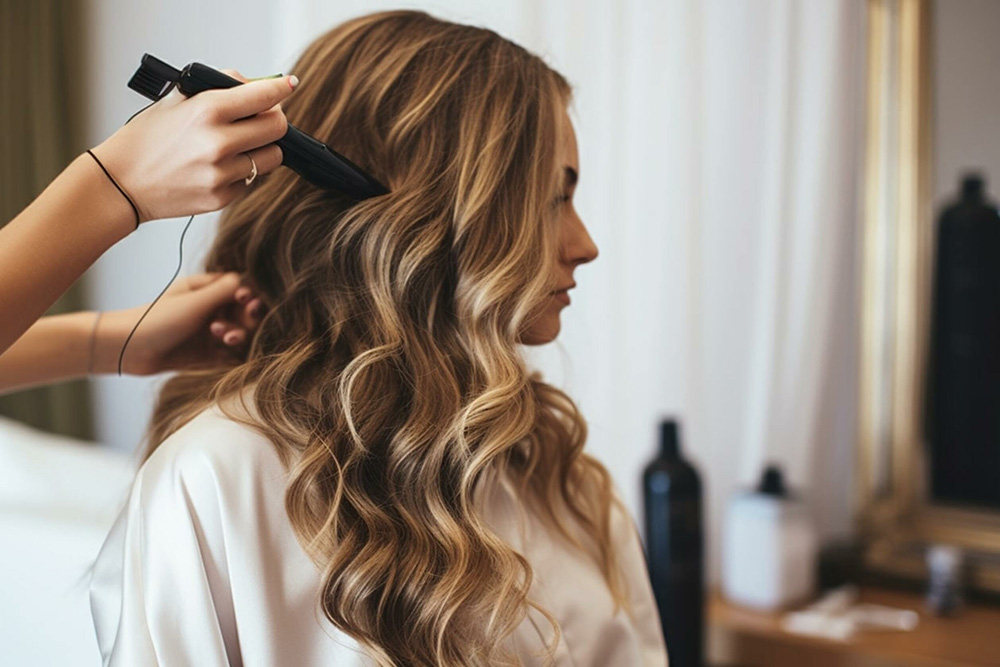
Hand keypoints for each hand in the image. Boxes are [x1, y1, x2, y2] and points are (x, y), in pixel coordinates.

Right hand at [89, 68, 296, 223]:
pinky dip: (243, 170)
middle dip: (273, 119)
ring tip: (240, 143)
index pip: (264, 96)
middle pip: (278, 128)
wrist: (122, 182)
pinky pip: (252, 179)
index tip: (289, 84)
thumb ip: (219, 86)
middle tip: (262, 117)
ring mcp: (222, 173)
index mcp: (206, 111)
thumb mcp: (176, 98)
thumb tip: (257, 83)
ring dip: (263, 147)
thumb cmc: (147, 138)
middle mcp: (218, 143)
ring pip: (272, 157)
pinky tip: (219, 165)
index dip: (281, 88)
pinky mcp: (222, 197)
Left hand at [95, 272, 266, 374]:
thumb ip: (223, 291)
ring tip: (224, 339)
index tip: (246, 301)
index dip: (248, 296)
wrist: (128, 350)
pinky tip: (225, 354)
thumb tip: (247, 281)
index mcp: (204, 290)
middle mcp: (209, 309)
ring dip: (237, 335)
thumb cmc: (157, 320)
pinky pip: (230, 353)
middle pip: (243, 312)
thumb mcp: (194, 302)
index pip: (238, 288)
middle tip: (244, 322)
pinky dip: (233, 354)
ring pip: (238, 333)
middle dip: (245, 318)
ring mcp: (207, 332)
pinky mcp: (205, 354)